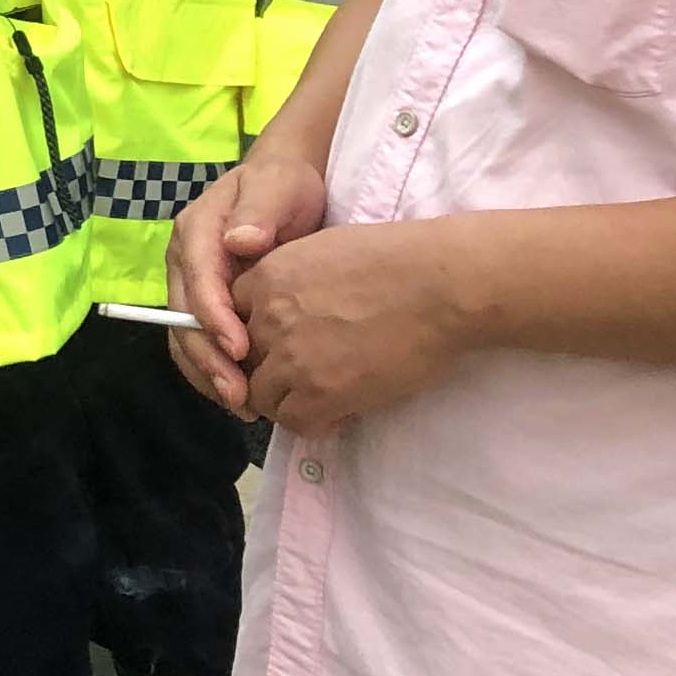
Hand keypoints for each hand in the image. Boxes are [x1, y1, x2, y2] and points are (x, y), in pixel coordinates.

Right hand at [168, 151, 329, 410]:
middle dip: (208, 360)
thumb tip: (238, 242)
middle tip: (239, 394)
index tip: (240, 350)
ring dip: (208, 376)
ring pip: (185, 339)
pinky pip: (201, 344)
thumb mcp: (277, 188)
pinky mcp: (206, 305)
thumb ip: (259, 212)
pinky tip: (244, 397)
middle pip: (183, 320)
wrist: (284, 184)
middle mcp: (184, 263)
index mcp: (195, 233)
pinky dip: (216, 373)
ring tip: (243, 407)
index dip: (213, 319)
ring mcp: (191, 286)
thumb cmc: (283, 185)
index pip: (197, 283)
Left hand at [235, 220, 473, 436]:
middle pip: (241, 360)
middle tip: (301, 380)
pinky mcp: (318, 391)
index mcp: (267, 276)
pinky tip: (339, 415)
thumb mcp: (325, 251)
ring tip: (322, 400)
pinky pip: (294, 422)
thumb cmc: (401, 260)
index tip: (280, 346)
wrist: (443, 285)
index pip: (231, 318)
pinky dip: (314, 424)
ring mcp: (290, 356)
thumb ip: (293, 280)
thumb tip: (291, 307)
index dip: (255, 337)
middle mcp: (267, 317)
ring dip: (288, 401)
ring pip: (261, 396)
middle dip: (267, 371)